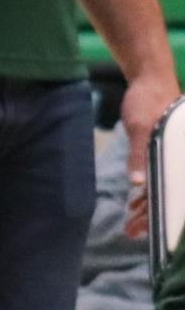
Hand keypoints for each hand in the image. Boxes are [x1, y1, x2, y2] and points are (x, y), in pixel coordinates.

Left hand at [120, 72, 180, 237]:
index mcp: (182, 153)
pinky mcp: (167, 152)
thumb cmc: (149, 99)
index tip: (149, 230)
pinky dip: (149, 190)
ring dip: (149, 206)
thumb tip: (138, 183)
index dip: (163, 212)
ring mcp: (176, 155)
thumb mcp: (141, 127)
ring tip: (130, 225)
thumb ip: (139, 154)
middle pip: (172, 193)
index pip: (177, 191)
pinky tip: (134, 203)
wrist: (150, 78)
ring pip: (165, 187)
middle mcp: (182, 157)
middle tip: (131, 232)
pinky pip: (160, 176)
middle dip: (152, 215)